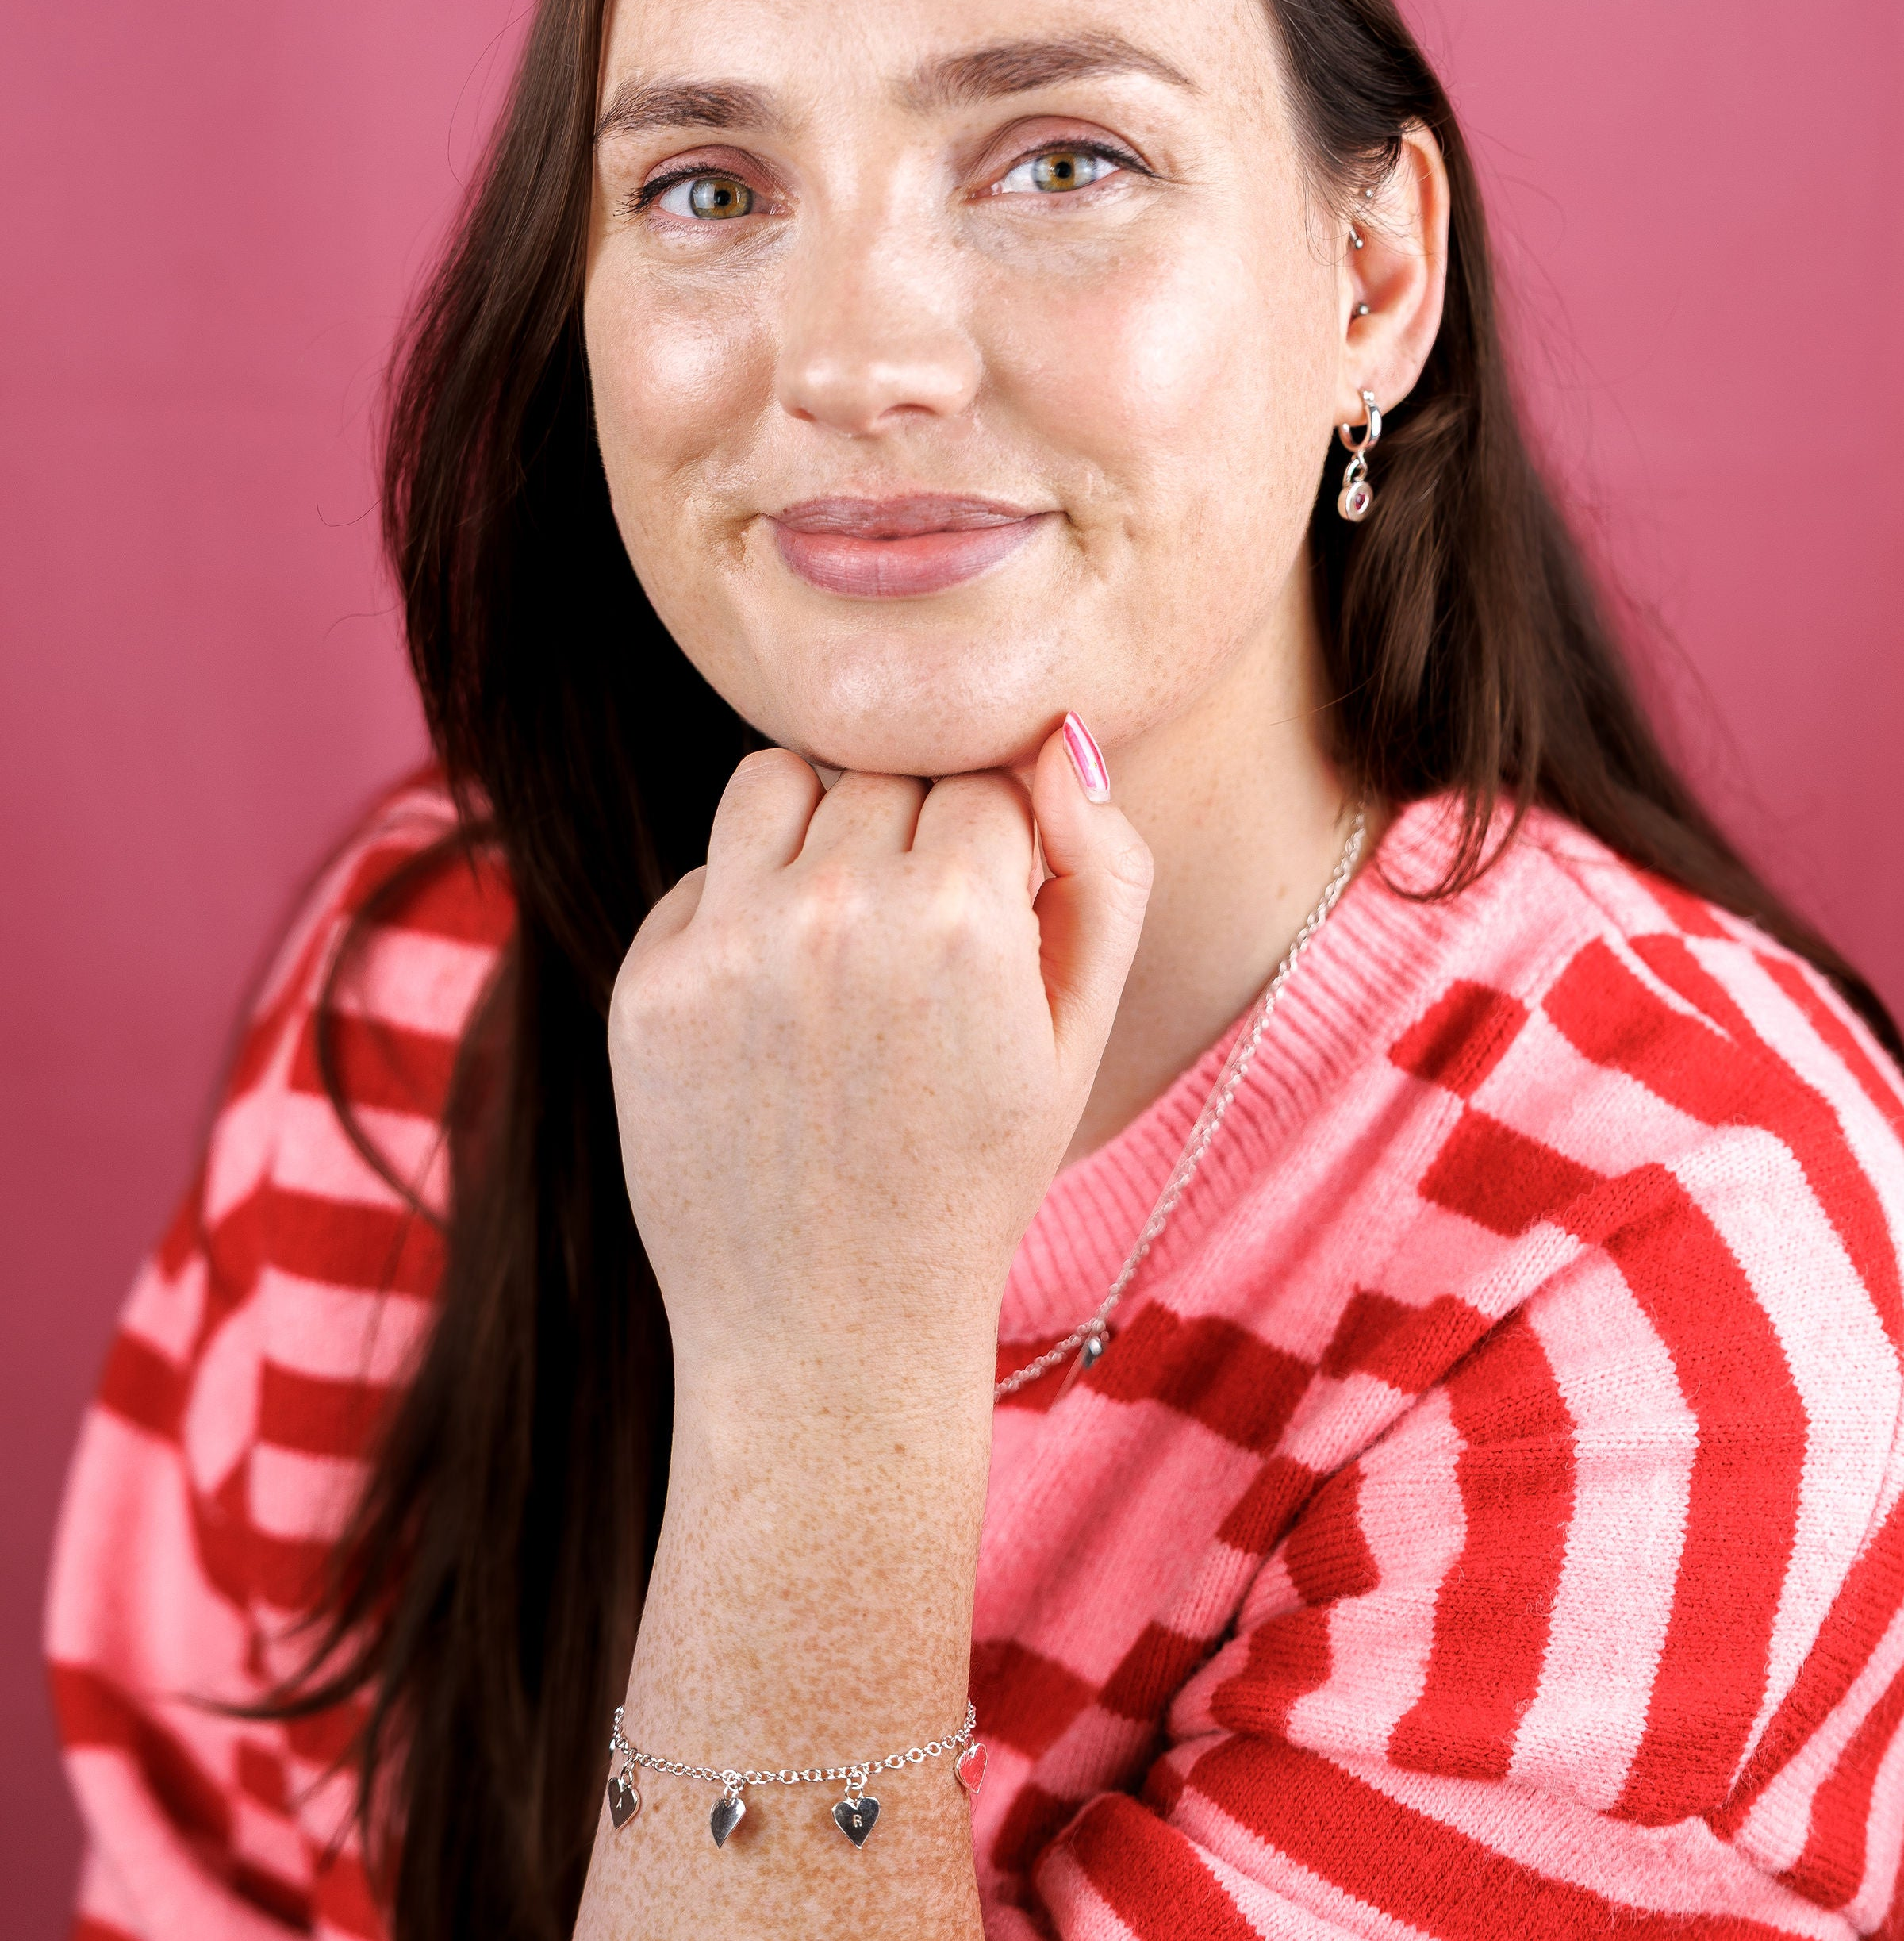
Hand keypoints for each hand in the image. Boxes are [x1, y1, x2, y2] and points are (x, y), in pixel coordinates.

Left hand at [607, 719, 1152, 1406]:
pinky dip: (743, 912)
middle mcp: (837, 910)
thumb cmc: (974, 1173)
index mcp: (961, 916)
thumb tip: (1058, 740)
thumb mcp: (1079, 1032)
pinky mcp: (649, 984)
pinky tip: (776, 1012)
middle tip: (921, 955)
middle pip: (884, 772)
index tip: (991, 936)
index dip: (1000, 853)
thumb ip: (1104, 869)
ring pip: (777, 781)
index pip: (986, 778)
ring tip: (845, 940)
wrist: (831, 1329)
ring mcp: (729, 945)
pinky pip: (706, 872)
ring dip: (818, 834)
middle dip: (912, 839)